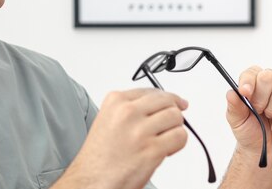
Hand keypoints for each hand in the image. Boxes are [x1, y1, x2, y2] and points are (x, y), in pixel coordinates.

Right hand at [58, 88, 188, 188]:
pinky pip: (180, 137)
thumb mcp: (107, 120)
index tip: (176, 102)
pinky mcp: (152, 150)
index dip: (167, 99)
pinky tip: (167, 149)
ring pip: (176, 117)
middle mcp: (127, 112)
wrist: (92, 181)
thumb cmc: (98, 157)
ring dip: (175, 128)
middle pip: (167, 101)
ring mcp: (140, 130)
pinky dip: (178, 143)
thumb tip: (158, 106)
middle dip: (173, 112)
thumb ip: (130, 109)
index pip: (152, 91)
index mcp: (115, 101)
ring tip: (164, 139)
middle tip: (173, 122)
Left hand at [225, 67, 271, 166]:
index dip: (248, 80)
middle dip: (260, 96)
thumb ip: (234, 105)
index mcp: (254, 84)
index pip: (252, 72)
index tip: (244, 93)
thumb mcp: (236, 120)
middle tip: (257, 110)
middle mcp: (271, 85)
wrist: (264, 152)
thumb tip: (232, 93)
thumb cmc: (250, 131)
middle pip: (268, 76)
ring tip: (268, 117)